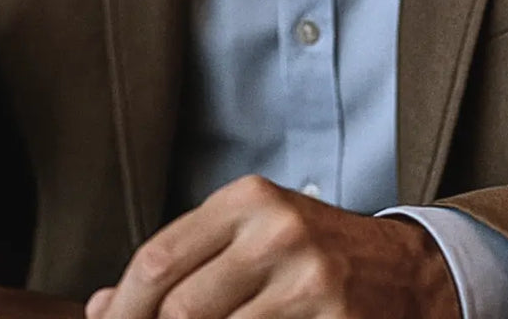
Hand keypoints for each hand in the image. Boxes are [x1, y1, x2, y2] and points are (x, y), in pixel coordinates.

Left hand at [85, 175, 460, 318]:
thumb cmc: (314, 254)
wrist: (410, 271)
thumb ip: (182, 263)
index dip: (121, 310)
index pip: (157, 260)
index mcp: (247, 199)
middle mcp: (276, 230)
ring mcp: (309, 278)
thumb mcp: (251, 236)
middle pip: (178, 308)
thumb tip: (96, 307)